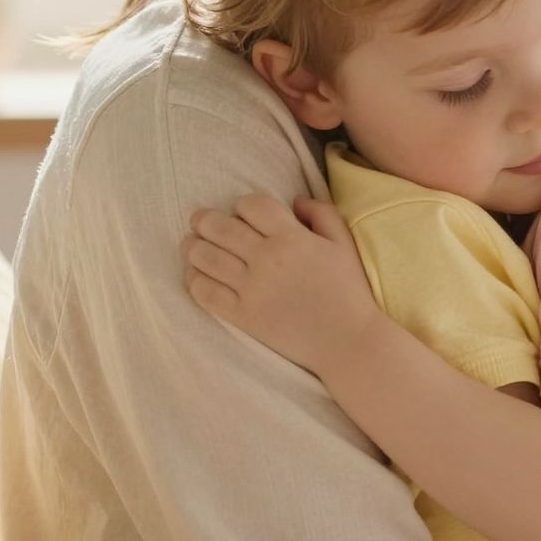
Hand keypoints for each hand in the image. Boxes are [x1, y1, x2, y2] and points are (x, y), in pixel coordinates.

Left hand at [182, 193, 377, 376]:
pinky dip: (194, 279)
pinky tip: (196, 274)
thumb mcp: (344, 243)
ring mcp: (252, 289)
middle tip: (199, 220)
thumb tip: (294, 199)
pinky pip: (204, 292)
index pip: (252, 205)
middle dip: (203, 219)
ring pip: (204, 257)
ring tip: (191, 245)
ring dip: (191, 246)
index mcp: (293, 238)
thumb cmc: (349, 290)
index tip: (241, 213)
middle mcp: (268, 259)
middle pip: (219, 227)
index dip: (242, 205)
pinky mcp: (242, 316)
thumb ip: (321, 213)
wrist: (347, 341)